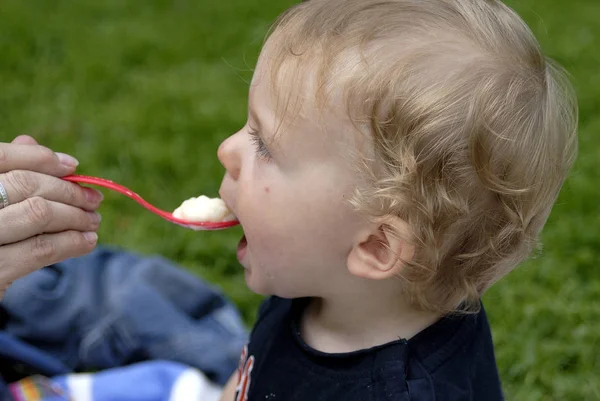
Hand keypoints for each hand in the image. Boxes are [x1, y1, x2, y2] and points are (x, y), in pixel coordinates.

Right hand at [0, 135, 102, 299]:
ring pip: (39, 214)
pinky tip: (87, 241)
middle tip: (94, 199)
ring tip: (93, 221)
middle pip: (25, 184)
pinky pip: (41, 249)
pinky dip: (72, 242)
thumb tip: (30, 142)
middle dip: (68, 190)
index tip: (72, 166)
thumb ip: (5, 173)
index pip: (1, 157)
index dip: (39, 158)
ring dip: (76, 216)